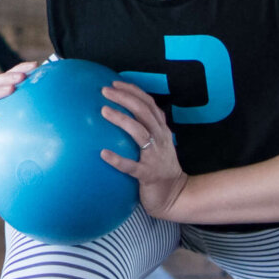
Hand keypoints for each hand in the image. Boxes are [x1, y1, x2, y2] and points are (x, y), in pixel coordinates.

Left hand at [98, 80, 188, 218]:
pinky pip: (132, 166)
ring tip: (104, 111)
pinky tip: (103, 154)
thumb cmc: (160, 168)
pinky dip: (118, 160)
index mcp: (162, 131)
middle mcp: (161, 139)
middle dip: (125, 98)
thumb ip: (144, 131)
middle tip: (105, 91)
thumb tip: (118, 117)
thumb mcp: (157, 145)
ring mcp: (155, 156)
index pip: (149, 104)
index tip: (114, 83)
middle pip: (144, 112)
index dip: (133, 91)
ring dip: (121, 120)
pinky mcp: (149, 175)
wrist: (176, 195)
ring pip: (140, 133)